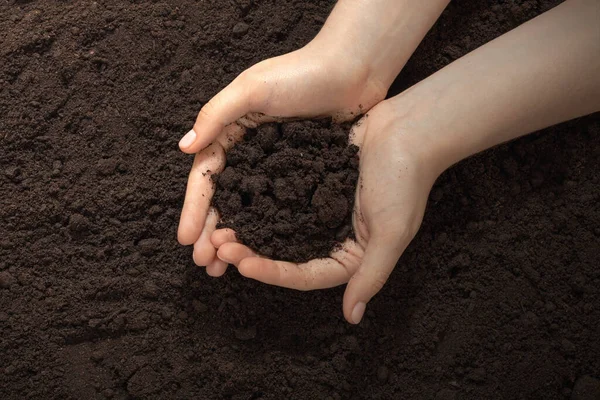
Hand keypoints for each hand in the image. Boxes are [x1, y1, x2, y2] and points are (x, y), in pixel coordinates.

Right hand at [177, 45, 387, 276]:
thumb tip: (184, 148)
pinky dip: (267, 226)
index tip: (186, 240)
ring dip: (236, 235)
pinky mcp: (300, 170)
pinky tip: (263, 248)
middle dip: (211, 231)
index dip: (195, 208)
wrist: (352, 70)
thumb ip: (217, 116)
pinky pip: (278, 203)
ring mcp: (274, 163)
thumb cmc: (301, 73)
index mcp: (230, 130)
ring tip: (227, 265)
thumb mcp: (253, 89)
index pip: (206, 176)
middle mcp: (248, 150)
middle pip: (224, 198)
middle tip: (206, 265)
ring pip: (248, 206)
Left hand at [211, 100, 439, 323]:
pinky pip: (281, 194)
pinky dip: (260, 197)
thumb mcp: (392, 233)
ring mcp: (319, 208)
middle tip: (220, 246)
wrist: (409, 129)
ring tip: (220, 226)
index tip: (242, 266)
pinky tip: (236, 196)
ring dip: (250, 227)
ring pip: (277, 225)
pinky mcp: (312, 181)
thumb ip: (371, 275)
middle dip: (252, 253)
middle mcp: (330, 235)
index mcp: (349, 254)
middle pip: (285, 253)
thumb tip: (352, 317)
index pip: (305, 274)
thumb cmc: (406, 182)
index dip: (273, 273)